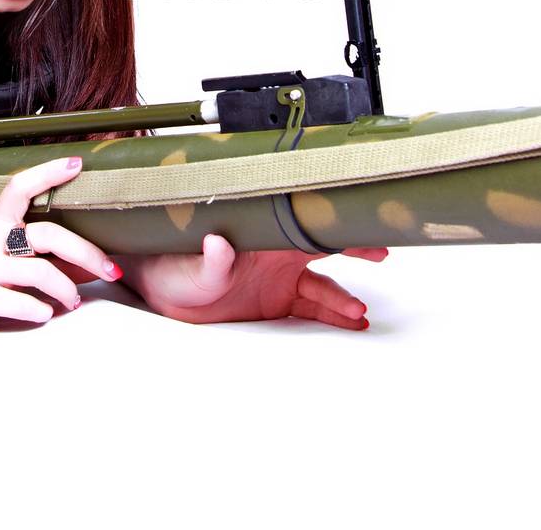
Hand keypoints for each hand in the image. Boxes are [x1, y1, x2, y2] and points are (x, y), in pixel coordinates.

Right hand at [0, 155, 122, 336]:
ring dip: (68, 290)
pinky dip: (41, 311)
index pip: (19, 187)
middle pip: (49, 235)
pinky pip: (23, 302)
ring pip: (42, 272)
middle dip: (88, 254)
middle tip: (111, 270)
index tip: (78, 164)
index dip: (48, 173)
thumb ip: (25, 247)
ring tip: (74, 301)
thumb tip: (82, 258)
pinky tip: (45, 313)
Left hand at [119, 234, 389, 328]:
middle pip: (325, 246)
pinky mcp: (277, 298)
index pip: (305, 219)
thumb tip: (218, 246)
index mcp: (262, 231)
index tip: (358, 221)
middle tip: (380, 252)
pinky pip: (312, 306)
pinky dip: (333, 314)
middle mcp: (276, 249)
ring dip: (343, 297)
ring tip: (359, 314)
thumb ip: (211, 259)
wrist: (159, 287)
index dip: (333, 220)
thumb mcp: (190, 265)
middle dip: (356, 249)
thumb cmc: (170, 262)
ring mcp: (280, 275)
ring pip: (323, 283)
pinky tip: (352, 321)